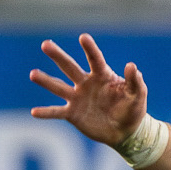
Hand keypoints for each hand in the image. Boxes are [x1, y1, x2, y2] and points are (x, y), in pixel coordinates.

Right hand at [29, 33, 145, 147]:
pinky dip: (46, 113)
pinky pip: (57, 112)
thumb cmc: (132, 110)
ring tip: (32, 73)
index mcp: (102, 76)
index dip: (89, 49)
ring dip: (45, 80)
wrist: (125, 132)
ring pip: (58, 87)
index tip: (83, 37)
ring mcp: (77, 98)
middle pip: (69, 67)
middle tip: (45, 44)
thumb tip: (131, 66)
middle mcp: (86, 83)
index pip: (95, 59)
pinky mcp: (73, 114)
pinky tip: (34, 112)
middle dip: (58, 56)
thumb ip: (135, 81)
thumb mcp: (138, 96)